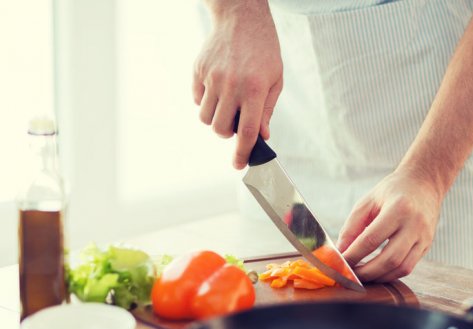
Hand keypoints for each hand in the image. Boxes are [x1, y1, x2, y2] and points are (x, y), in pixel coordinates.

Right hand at [193, 1, 282, 168]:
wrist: (242, 19)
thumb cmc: (264, 51)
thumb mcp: (274, 81)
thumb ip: (266, 111)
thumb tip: (261, 137)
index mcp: (254, 90)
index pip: (246, 131)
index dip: (242, 153)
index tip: (239, 165)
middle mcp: (231, 85)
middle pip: (221, 129)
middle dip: (228, 133)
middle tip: (236, 121)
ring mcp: (212, 77)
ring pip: (206, 118)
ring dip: (216, 119)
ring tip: (227, 104)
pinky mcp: (198, 70)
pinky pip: (197, 99)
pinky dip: (206, 102)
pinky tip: (218, 88)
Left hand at [336, 169, 442, 281]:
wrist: (424, 184)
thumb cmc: (392, 191)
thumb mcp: (368, 202)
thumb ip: (352, 226)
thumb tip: (341, 252)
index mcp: (398, 209)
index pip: (371, 240)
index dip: (354, 255)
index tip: (340, 264)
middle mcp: (415, 225)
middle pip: (389, 259)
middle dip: (366, 272)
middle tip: (350, 275)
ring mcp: (424, 237)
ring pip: (401, 268)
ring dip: (379, 277)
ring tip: (361, 276)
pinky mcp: (427, 246)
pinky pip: (408, 267)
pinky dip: (390, 274)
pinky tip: (376, 272)